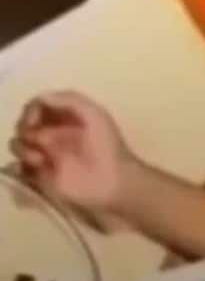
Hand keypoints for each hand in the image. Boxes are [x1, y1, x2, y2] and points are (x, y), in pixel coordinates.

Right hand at [9, 90, 138, 212]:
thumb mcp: (95, 114)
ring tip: (40, 159)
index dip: (31, 110)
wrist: (111, 182)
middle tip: (35, 139)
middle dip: (24, 129)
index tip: (33, 120)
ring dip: (23, 149)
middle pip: (24, 125)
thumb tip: (40, 99)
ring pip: (17, 145)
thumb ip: (69, 99)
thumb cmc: (106, 147)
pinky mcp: (42, 176)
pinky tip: (36, 168)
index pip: (37, 107)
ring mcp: (47, 155)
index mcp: (66, 119)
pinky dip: (19, 167)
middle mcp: (54, 135)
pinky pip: (18, 168)